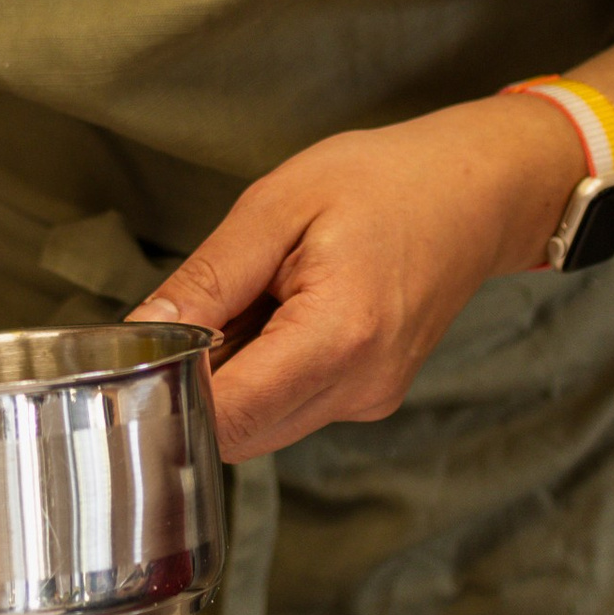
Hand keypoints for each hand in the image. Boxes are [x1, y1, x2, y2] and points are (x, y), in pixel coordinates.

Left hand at [134, 96, 581, 460]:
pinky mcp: (369, 396)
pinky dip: (264, 373)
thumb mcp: (276, 206)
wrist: (475, 192)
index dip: (168, 394)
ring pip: (260, 425)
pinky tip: (278, 316)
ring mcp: (368, 399)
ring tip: (250, 301)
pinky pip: (291, 406)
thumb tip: (144, 332)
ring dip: (231, 378)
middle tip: (196, 308)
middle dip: (196, 384)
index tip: (138, 355)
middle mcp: (359, 387)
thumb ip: (208, 278)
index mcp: (336, 338)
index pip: (226, 414)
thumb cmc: (383, 183)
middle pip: (237, 432)